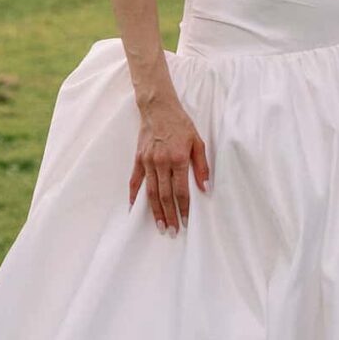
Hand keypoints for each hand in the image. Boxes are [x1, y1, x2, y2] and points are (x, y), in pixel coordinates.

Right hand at [130, 85, 209, 231]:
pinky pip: (135, 181)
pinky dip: (133, 195)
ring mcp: (148, 161)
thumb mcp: (197, 142)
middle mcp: (161, 162)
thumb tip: (205, 188)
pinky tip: (133, 208)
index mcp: (178, 159)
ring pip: (150, 192)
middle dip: (169, 215)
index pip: (181, 190)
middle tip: (172, 232)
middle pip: (165, 195)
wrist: (158, 108)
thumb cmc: (181, 124)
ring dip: (155, 211)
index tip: (185, 222)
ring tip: (159, 226)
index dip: (183, 208)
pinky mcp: (138, 159)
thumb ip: (201, 166)